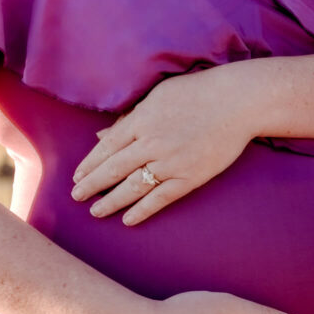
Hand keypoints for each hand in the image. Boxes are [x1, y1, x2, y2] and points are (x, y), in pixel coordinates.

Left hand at [70, 66, 253, 225]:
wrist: (237, 102)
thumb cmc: (198, 93)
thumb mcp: (157, 96)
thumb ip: (130, 117)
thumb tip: (102, 135)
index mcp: (141, 120)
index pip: (106, 147)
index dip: (89, 164)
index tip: (77, 177)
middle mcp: (151, 143)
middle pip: (113, 169)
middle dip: (92, 185)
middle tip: (76, 197)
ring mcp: (170, 162)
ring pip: (132, 187)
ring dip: (111, 202)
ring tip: (95, 212)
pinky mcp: (190, 177)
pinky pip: (161, 198)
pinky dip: (143, 210)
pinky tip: (128, 220)